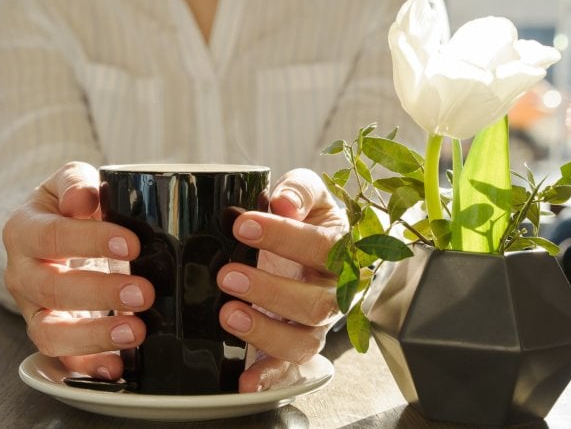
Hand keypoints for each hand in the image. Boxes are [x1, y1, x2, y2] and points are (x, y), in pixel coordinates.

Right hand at [2, 161, 153, 379]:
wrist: (55, 231)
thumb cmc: (70, 206)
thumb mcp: (71, 181)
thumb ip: (76, 182)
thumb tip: (83, 198)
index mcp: (24, 230)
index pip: (51, 237)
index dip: (89, 242)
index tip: (131, 245)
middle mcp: (21, 274)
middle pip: (51, 289)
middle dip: (100, 293)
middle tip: (143, 292)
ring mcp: (33, 309)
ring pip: (49, 332)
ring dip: (94, 336)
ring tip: (136, 331)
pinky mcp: (51, 334)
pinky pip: (63, 358)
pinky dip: (89, 366)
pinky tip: (118, 366)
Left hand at [216, 168, 346, 391]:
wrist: (307, 250)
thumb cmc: (305, 220)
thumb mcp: (306, 195)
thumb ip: (298, 190)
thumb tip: (283, 201)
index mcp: (341, 251)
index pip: (323, 246)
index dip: (284, 237)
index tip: (244, 225)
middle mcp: (335, 293)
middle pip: (317, 303)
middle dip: (270, 290)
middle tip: (228, 275)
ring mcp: (317, 325)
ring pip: (305, 340)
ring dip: (266, 331)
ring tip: (229, 314)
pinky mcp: (297, 349)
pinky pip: (290, 371)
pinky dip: (269, 378)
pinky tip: (245, 380)